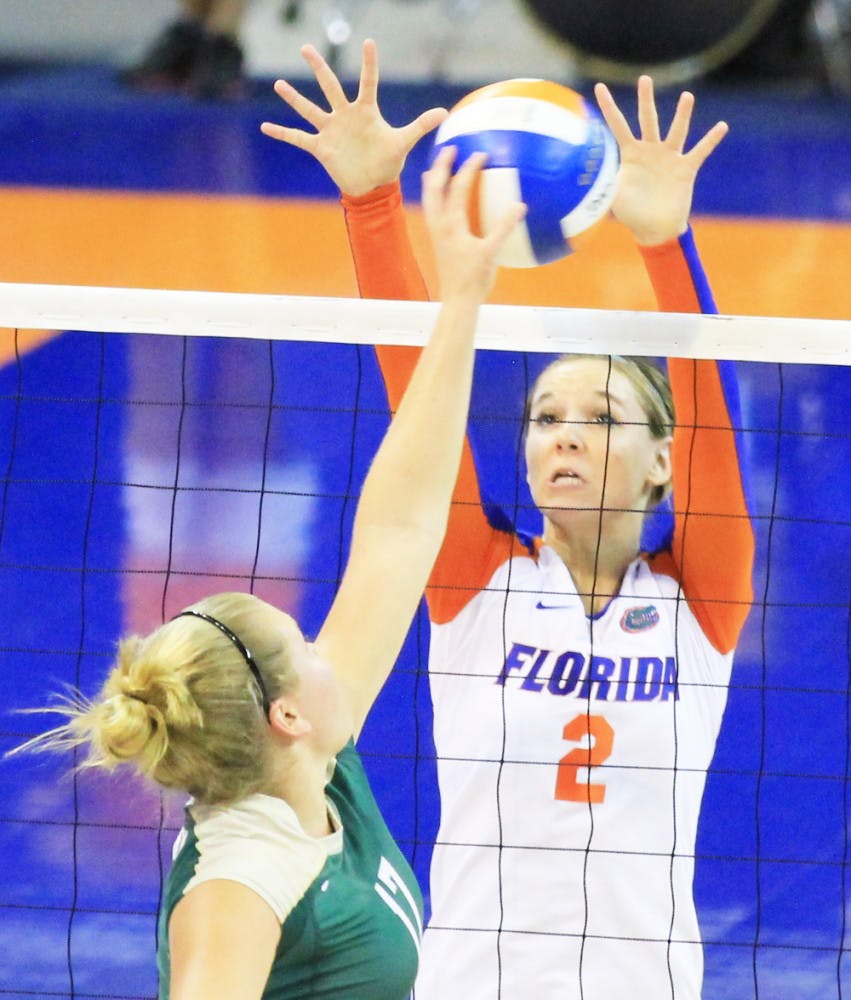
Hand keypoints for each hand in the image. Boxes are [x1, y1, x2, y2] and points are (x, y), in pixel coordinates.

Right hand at [260, 38, 447, 196]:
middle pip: (330, 86)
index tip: (368, 41)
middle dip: (319, 68)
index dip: (369, 64)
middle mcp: (345, 116)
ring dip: (294, 98)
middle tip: (306, 48)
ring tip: (279, 83)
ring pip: (310, 109)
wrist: (373, 186)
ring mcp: (331, 130)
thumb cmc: (388, 163)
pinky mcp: (321, 148)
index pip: (367, 82)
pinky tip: (265, 127)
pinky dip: (282, 133)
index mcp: (366, 111)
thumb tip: (444, 112)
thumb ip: (420, 125)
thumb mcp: (403, 142)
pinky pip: (298, 138)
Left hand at [422, 148, 526, 304]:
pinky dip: (435, 198)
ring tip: (436, 167)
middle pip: (434, 188)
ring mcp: (436, 232)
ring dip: (433, 180)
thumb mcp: (492, 253)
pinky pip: (432, 211)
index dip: (469, 169)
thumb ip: (504, 228)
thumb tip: (520, 206)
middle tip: (449, 148)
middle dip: (441, 166)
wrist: (458, 300)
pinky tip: (442, 198)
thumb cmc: (474, 279)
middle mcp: (439, 225)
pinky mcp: (437, 240)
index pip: (458, 189)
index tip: (481, 154)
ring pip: (428, 199)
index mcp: (452, 225)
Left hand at [594, 76, 727, 245]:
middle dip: (646, 100)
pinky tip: (721, 127)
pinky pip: (700, 152)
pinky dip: (710, 140)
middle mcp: (651, 150)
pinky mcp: (685, 169)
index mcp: (630, 154)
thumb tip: (586, 177)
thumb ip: (602, 183)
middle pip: (648, 119)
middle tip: (645, 79)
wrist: (654, 229)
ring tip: (686, 97)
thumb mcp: (613, 197)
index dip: (608, 107)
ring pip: (676, 131)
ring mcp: (669, 158)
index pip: (618, 125)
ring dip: (682, 115)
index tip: (599, 86)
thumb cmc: (632, 212)